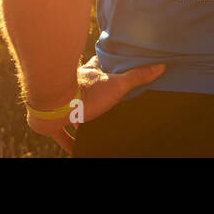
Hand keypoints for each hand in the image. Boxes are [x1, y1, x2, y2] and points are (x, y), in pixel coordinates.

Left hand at [26, 57, 165, 153]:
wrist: (53, 104)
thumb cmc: (86, 93)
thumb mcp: (116, 85)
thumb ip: (136, 77)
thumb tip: (161, 66)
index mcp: (89, 74)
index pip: (99, 64)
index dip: (107, 66)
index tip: (114, 68)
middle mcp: (73, 86)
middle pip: (85, 87)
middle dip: (94, 95)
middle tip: (105, 105)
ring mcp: (61, 104)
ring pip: (70, 110)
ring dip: (78, 118)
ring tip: (89, 126)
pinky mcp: (52, 123)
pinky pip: (60, 133)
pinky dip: (67, 141)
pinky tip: (74, 149)